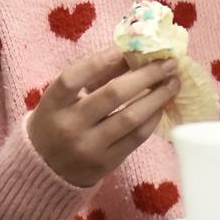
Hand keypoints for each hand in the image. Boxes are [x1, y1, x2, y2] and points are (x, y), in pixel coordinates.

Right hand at [26, 46, 179, 187]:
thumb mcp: (64, 98)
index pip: (73, 78)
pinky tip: (161, 105)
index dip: (99, 61)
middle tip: (168, 63)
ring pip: (130, 118)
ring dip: (157, 96)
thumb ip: (92, 77)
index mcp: (52, 105)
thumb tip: (132, 53)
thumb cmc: (57, 122)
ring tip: (173, 82)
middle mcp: (69, 126)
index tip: (125, 49)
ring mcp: (88, 147)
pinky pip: (136, 138)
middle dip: (145, 75)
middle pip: (112, 95)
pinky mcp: (105, 163)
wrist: (46, 169)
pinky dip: (152, 118)